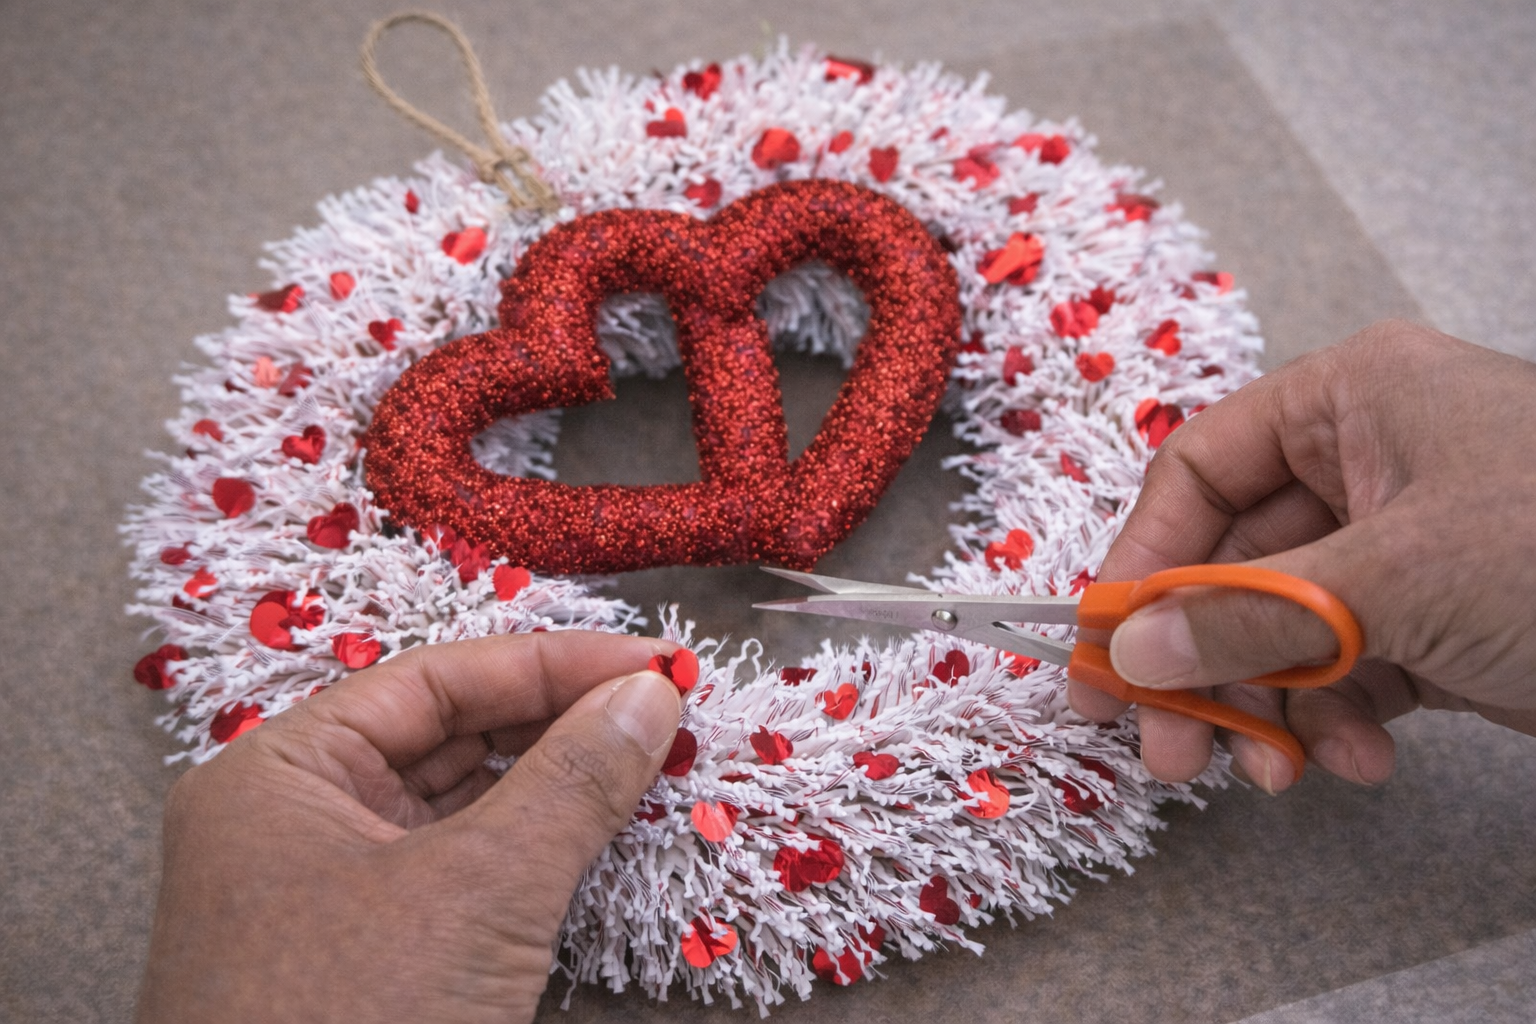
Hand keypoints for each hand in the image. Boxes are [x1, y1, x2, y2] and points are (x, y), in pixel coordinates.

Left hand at [136, 630, 682, 1023]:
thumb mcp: (479, 891)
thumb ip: (572, 781)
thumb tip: (651, 696)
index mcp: (279, 775)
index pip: (435, 681)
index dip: (554, 664)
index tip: (658, 663)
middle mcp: (297, 821)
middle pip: (449, 734)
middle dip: (561, 719)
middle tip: (668, 710)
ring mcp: (332, 893)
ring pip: (461, 805)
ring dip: (557, 782)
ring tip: (651, 760)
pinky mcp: (375, 958)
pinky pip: (464, 872)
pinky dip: (535, 849)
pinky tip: (599, 829)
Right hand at [1069, 320, 1535, 792]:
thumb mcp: (1396, 578)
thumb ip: (1247, 615)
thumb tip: (1125, 653)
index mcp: (1354, 402)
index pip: (1198, 472)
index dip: (1140, 563)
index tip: (1102, 650)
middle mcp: (1371, 467)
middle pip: (1232, 564)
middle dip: (1200, 661)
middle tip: (1164, 748)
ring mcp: (1408, 550)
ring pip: (1283, 629)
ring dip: (1268, 708)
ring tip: (1275, 774)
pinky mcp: (1442, 624)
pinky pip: (1347, 671)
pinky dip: (1337, 723)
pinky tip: (1362, 765)